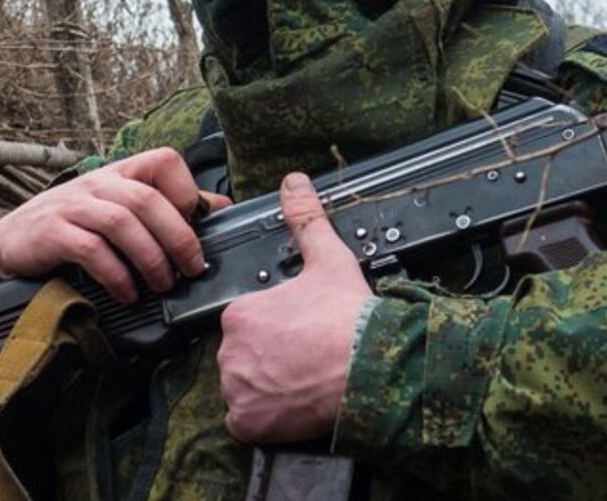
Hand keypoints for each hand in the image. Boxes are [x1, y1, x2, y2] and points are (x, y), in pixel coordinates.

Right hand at [0, 147, 229, 301]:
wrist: (11, 245)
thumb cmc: (73, 228)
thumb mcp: (117, 209)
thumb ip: (162, 207)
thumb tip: (219, 208)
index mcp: (119, 173)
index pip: (164, 161)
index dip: (188, 192)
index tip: (198, 226)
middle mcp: (98, 183)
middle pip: (148, 199)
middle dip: (178, 237)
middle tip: (192, 269)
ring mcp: (72, 205)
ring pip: (122, 222)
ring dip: (150, 258)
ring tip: (162, 285)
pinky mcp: (51, 232)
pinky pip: (91, 249)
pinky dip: (116, 274)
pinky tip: (127, 293)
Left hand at [218, 172, 372, 443]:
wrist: (376, 368)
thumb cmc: (351, 318)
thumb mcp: (329, 260)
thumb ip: (306, 220)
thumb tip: (294, 183)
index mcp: (240, 313)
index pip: (246, 324)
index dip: (275, 330)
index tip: (300, 334)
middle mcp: (230, 351)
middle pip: (243, 357)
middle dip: (268, 359)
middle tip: (304, 358)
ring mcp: (238, 389)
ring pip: (244, 389)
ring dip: (266, 389)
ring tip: (303, 381)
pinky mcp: (248, 423)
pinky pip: (246, 423)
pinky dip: (265, 419)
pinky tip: (293, 405)